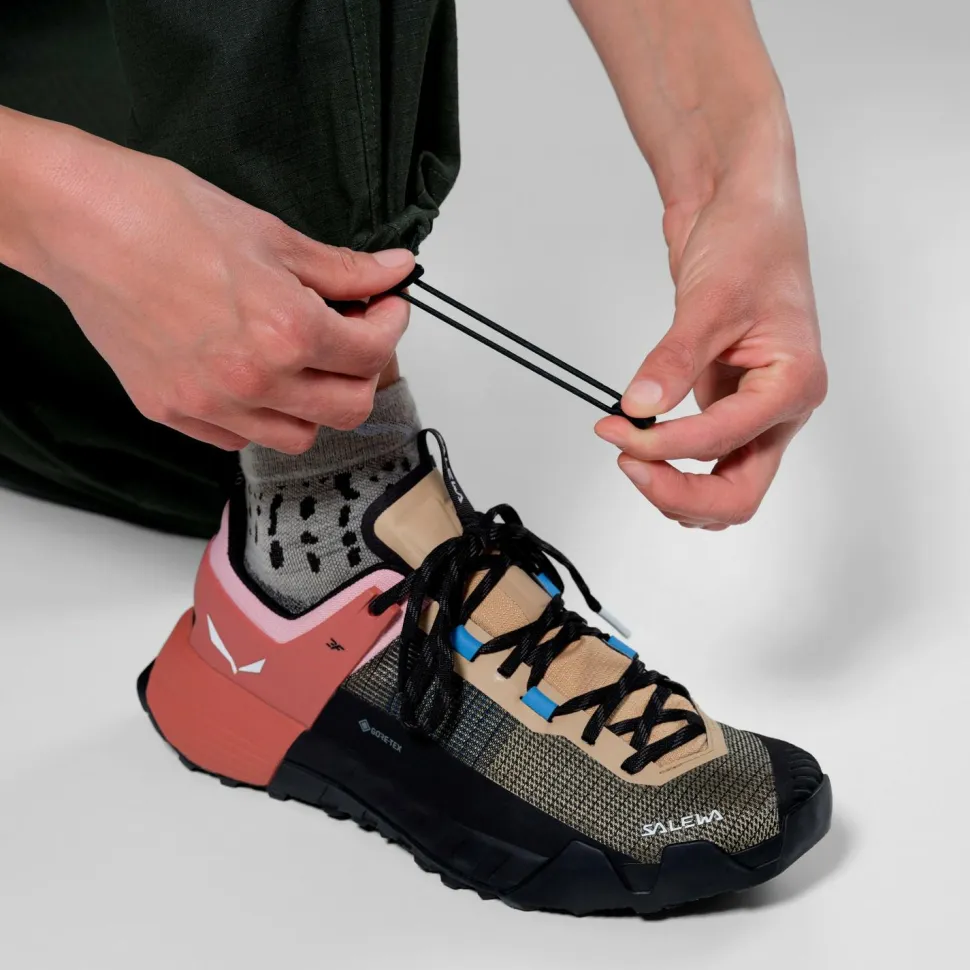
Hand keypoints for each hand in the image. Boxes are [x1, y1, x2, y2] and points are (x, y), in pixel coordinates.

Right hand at [22, 128, 413, 453]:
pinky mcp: (172, 413)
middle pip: (348, 409)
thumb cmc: (163, 216)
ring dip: (316, 403)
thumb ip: (343, 269)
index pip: (372, 354)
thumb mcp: (270, 235)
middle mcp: (253, 380)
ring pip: (298, 437)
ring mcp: (210, 404)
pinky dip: (260, 417)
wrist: (77, 222)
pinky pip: (238, 438)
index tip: (386, 307)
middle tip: (356, 334)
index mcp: (286, 331)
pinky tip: (255, 377)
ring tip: (306, 361)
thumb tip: (394, 271)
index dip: (391, 325)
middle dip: (364, 371)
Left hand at [595, 147, 826, 528]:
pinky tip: (643, 445)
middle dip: (679, 492)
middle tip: (627, 464)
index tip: (617, 430)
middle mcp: (779, 408)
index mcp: (793, 385)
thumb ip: (674, 360)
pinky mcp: (727, 405)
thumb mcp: (709, 300)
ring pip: (723, 487)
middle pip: (737, 494)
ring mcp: (753, 412)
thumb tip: (639, 407)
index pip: (724, 441)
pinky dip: (673, 465)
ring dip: (676, 487)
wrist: (742, 212)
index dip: (665, 445)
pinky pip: (704, 459)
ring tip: (630, 455)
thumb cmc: (751, 243)